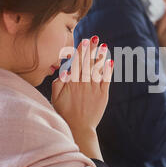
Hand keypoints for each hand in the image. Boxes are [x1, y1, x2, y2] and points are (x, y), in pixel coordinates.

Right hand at [51, 37, 113, 158]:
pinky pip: (106, 81)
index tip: (84, 40)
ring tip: (104, 46)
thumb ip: (58, 83)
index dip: (81, 51)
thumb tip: (65, 70)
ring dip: (100, 57)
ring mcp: (94, 90)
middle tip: (95, 38)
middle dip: (91, 50)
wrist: (79, 128)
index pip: (77, 63)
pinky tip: (110, 61)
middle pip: (88, 63)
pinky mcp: (103, 96)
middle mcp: (83, 84)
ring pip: (98, 70)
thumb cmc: (64, 112)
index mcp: (71, 83)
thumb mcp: (55, 98)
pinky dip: (108, 71)